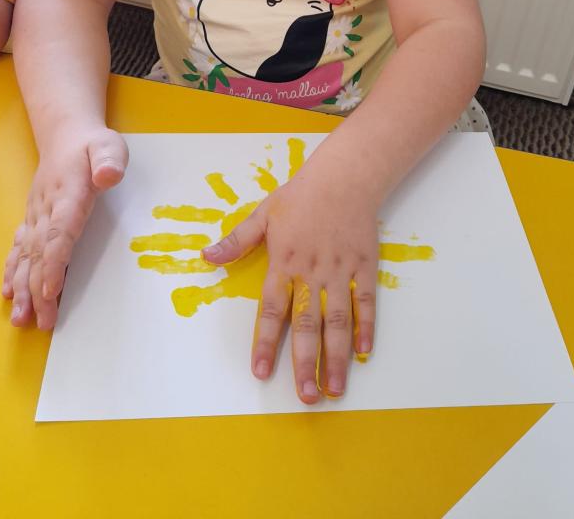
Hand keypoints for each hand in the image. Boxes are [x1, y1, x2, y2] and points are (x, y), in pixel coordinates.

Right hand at [2, 126, 127, 328]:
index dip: (55, 262)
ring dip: (23, 287)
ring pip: (26, 255)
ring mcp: (36, 215)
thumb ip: (109, 160)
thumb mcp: (108, 145)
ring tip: (21, 317)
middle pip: (40, 253)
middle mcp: (47, 209)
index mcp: (67, 194)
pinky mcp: (33, 219)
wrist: (65, 135)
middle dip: (38, 289)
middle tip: (42, 321)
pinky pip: (19, 247)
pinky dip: (13, 271)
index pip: (59, 232)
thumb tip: (108, 176)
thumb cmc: (92, 145)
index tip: (52, 289)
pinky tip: (9, 293)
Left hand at [202, 167, 377, 403]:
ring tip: (335, 387)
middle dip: (305, 362)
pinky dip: (366, 327)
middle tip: (306, 397)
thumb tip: (206, 257)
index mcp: (285, 262)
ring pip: (338, 320)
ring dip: (336, 356)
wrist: (345, 176)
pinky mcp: (365, 267)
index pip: (272, 309)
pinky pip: (366, 302)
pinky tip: (363, 353)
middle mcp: (313, 272)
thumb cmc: (301, 195)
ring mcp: (341, 272)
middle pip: (307, 324)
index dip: (265, 342)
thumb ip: (237, 241)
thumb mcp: (263, 214)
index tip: (261, 371)